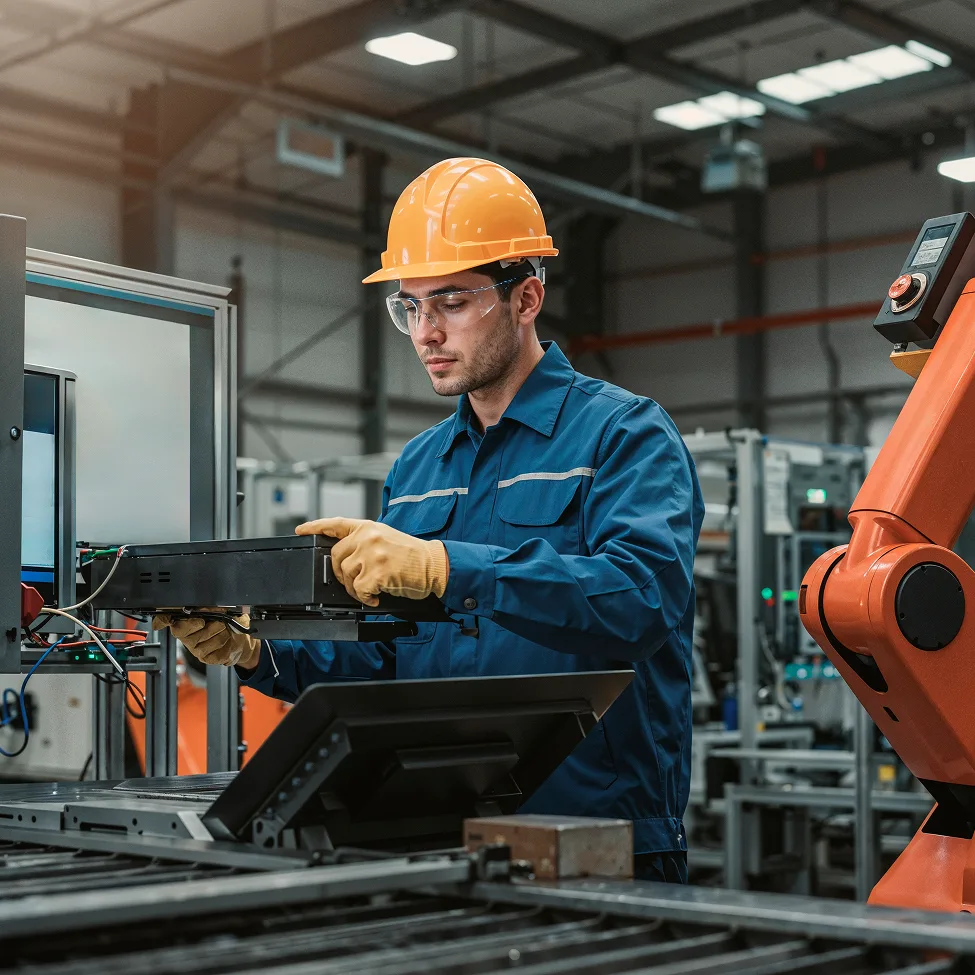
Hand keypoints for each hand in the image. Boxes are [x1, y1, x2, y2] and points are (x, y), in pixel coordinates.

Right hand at [152, 609, 260, 669]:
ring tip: (224, 629)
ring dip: (217, 631)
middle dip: (198, 623)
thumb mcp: (221, 609)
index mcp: (186, 621)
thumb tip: (204, 606)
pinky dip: (223, 642)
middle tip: (212, 620)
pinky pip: (212, 650)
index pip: (166, 620)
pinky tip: (225, 640)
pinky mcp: (205, 658)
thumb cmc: (229, 623)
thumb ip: (210, 607)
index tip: (166, 619)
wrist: (242, 639)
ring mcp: (194, 648)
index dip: (162, 620)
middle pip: (180, 630)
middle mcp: (187, 635)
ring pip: (201, 639)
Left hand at [296, 517, 447, 607]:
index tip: (301, 530)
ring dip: (356, 588)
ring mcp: (371, 554)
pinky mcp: (376, 572)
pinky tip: (378, 596)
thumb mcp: (386, 538)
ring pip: (346, 576)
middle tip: (355, 582)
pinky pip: (359, 590)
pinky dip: (367, 598)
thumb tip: (346, 557)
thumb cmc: (413, 556)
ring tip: (372, 589)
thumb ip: (364, 541)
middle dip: (342, 574)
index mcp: (368, 527)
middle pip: (336, 557)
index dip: (315, 526)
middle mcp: (367, 537)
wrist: (434, 565)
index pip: (335, 523)